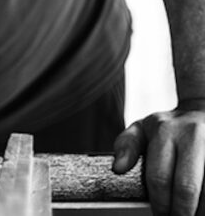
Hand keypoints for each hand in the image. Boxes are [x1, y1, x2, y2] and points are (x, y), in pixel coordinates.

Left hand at [113, 100, 204, 215]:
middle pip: (187, 187)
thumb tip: (118, 168)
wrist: (202, 110)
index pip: (160, 176)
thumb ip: (127, 146)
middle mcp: (193, 135)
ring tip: (191, 213)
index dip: (160, 202)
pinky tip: (201, 204)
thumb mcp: (143, 129)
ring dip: (199, 208)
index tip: (160, 214)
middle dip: (181, 211)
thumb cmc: (169, 126)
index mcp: (165, 130)